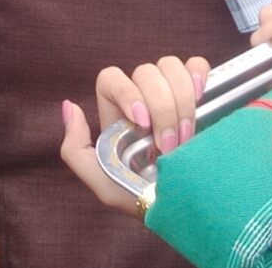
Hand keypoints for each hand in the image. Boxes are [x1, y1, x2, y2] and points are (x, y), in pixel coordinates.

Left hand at [57, 53, 210, 213]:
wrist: (185, 207)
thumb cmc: (142, 197)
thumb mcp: (103, 183)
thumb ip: (76, 150)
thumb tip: (70, 106)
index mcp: (117, 111)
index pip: (111, 78)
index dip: (127, 92)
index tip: (143, 122)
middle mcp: (142, 95)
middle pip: (146, 73)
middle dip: (163, 109)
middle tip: (170, 146)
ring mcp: (170, 92)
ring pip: (170, 66)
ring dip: (182, 101)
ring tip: (187, 136)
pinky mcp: (198, 93)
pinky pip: (197, 65)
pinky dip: (199, 74)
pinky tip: (201, 98)